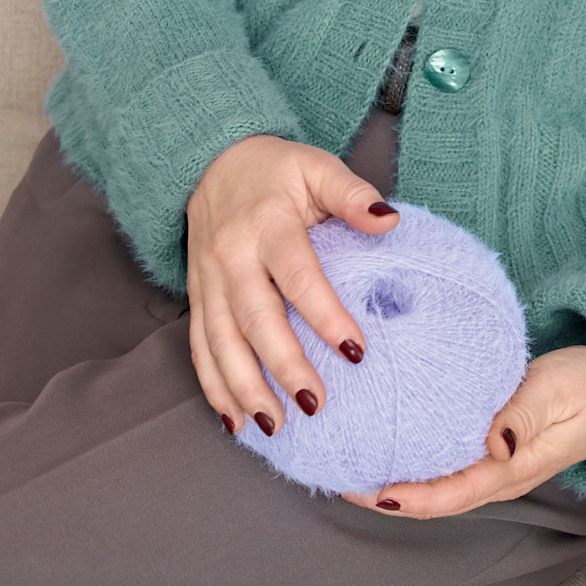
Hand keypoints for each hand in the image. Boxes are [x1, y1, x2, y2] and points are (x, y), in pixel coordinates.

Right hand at [185, 132, 399, 434]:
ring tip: (274, 425)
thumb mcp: (316, 167)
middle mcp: (233, 255)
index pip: (298, 275)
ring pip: (221, 340)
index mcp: (268, 223)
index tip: (355, 351)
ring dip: (244, 387)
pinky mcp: (197, 296)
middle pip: (255, 316)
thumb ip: (352, 194)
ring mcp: (209, 279)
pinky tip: (235, 419)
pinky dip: (214, 386)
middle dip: (282, 364)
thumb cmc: (275, 170)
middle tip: (315, 404)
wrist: (211, 160)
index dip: (325, 314)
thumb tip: (389, 220)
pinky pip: (199, 345)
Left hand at [340, 344, 585, 518]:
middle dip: (386, 493)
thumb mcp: (557, 394)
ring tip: (352, 461)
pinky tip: (391, 434)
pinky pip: (448, 455)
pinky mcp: (494, 440)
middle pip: (434, 495)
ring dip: (396, 474)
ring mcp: (496, 459)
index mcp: (512, 469)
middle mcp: (498, 472)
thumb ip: (523, 416)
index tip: (370, 492)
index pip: (451, 495)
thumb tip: (494, 443)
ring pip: (437, 478)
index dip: (409, 499)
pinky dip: (415, 450)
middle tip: (339, 477)